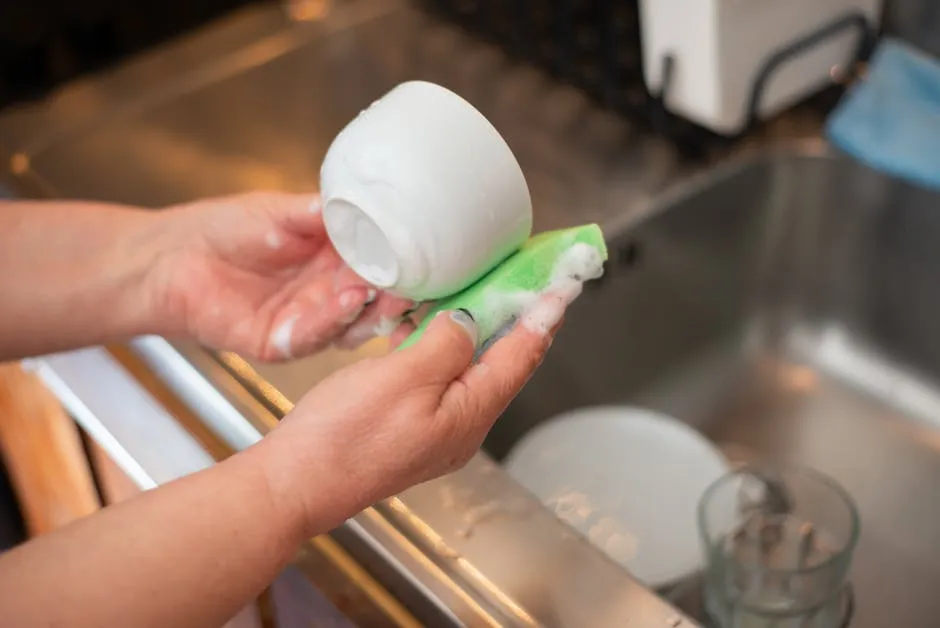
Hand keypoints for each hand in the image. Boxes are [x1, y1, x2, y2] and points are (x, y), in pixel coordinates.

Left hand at [149, 192, 414, 360]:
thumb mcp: (283, 210)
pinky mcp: (283, 342)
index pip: (383, 266)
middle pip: (377, 301)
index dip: (405, 264)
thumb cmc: (226, 228)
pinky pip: (314, 335)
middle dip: (398, 295)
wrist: (174, 256)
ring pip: (353, 324)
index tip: (428, 256)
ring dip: (372, 310)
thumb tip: (366, 202)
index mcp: (338, 261)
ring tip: (387, 292)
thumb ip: (323, 212)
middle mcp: (330, 295)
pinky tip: (347, 300)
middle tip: (417, 283)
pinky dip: (333, 319)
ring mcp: (310, 321)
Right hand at [257, 301, 568, 531]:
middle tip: (527, 283)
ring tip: (484, 295)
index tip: (560, 286)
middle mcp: (462, 426)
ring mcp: (435, 429)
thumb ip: (447, 345)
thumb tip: (470, 322)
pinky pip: (438, 380)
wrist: (296, 484)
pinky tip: (425, 327)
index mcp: (470, 414)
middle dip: (517, 322)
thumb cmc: (345, 437)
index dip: (542, 317)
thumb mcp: (404, 377)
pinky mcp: (408, 427)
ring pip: (468, 371)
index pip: (522, 356)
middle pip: (502, 365)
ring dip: (476, 332)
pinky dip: (439, 348)